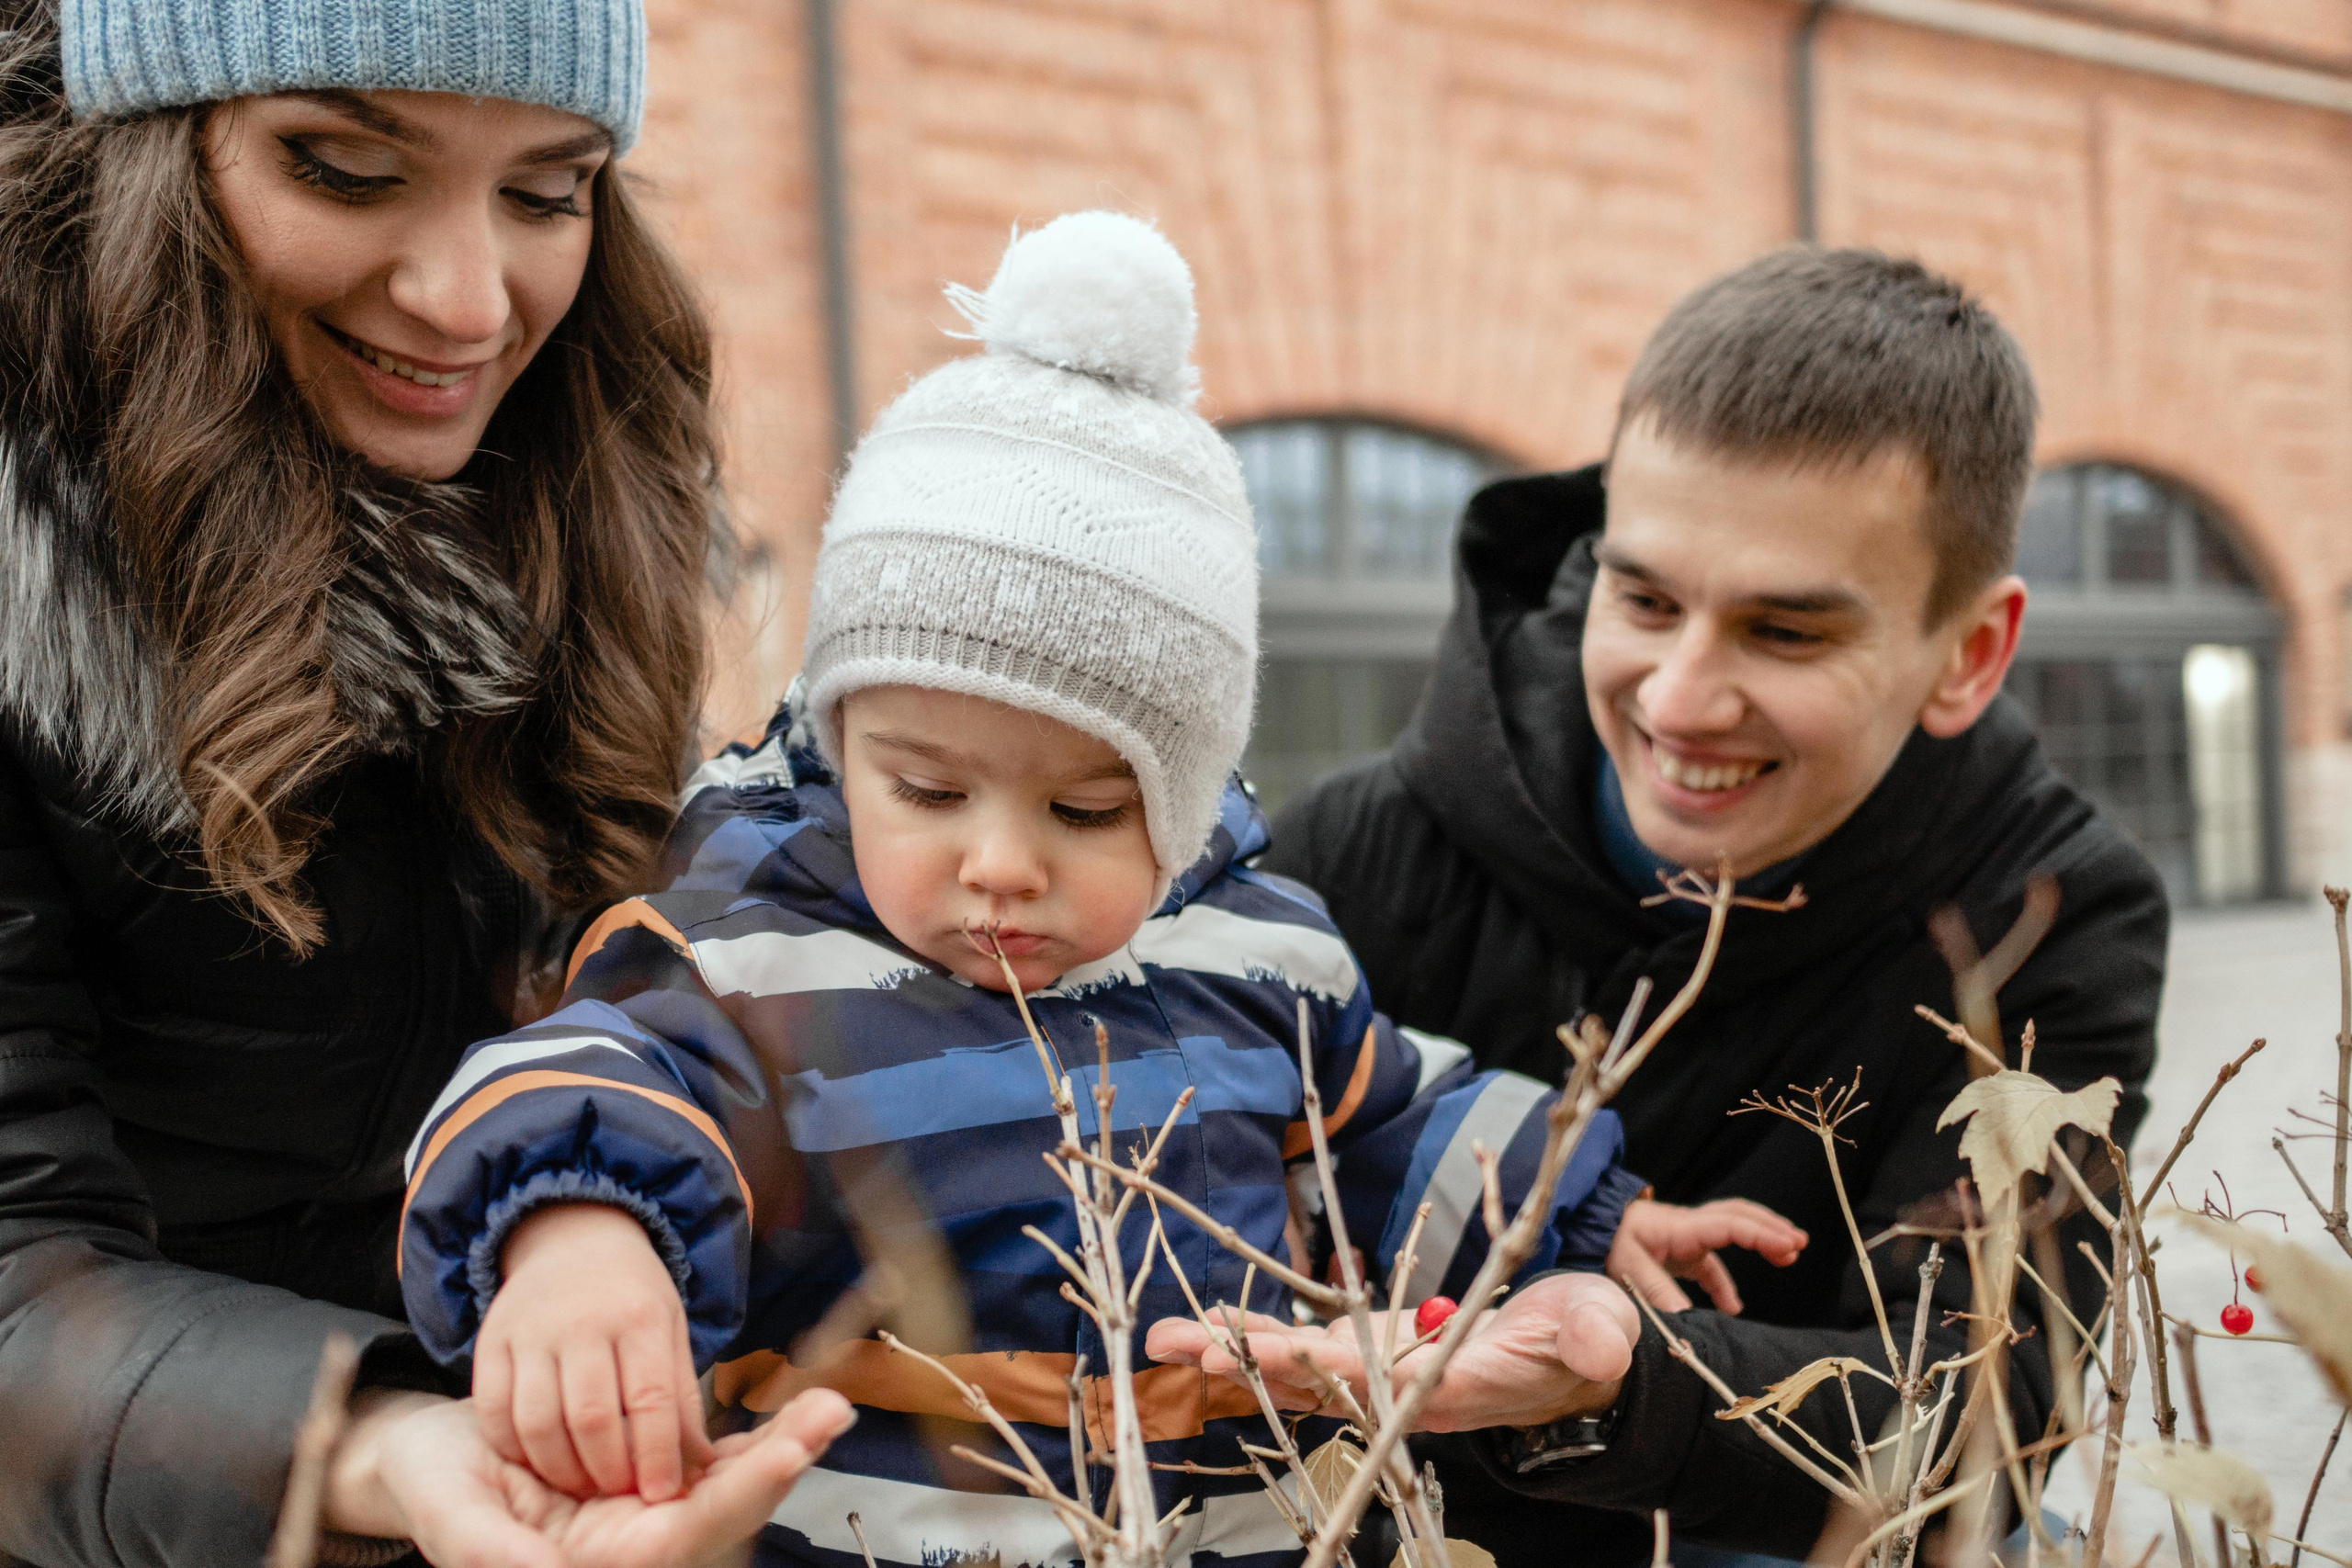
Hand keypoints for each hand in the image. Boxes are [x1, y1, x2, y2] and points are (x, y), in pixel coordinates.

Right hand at [326, 1389, 853, 1567]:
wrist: (427, 1458)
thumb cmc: (434, 1489)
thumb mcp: (454, 1518)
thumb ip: (497, 1554)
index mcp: (592, 1564)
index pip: (682, 1537)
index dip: (737, 1496)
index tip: (785, 1454)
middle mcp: (628, 1544)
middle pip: (721, 1509)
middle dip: (780, 1462)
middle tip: (832, 1415)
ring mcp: (638, 1512)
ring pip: (723, 1484)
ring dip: (779, 1445)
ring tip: (830, 1408)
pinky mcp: (641, 1479)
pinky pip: (704, 1463)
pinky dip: (745, 1440)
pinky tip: (789, 1416)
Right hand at [475, 1202, 713, 1500]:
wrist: (572, 1235)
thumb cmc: (632, 1295)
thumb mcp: (671, 1330)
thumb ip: (680, 1398)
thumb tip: (700, 1465)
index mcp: (639, 1317)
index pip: (651, 1399)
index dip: (657, 1454)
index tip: (663, 1494)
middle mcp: (583, 1322)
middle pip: (591, 1417)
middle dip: (607, 1471)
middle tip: (619, 1497)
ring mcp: (531, 1331)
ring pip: (539, 1422)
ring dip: (560, 1469)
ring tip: (581, 1487)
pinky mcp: (491, 1341)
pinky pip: (494, 1411)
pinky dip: (514, 1448)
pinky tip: (536, 1462)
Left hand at [1143, 1272, 1640, 1432]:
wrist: (1578, 1357)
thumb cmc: (1586, 1341)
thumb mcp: (1599, 1332)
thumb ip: (1594, 1339)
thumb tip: (1602, 1347)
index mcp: (1451, 1388)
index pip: (1374, 1378)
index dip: (1315, 1364)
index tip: (1260, 1352)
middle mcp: (1405, 1392)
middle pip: (1314, 1380)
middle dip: (1244, 1364)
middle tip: (1176, 1350)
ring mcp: (1385, 1373)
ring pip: (1299, 1366)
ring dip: (1233, 1352)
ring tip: (1166, 1339)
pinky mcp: (1377, 1349)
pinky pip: (1308, 1346)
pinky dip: (1260, 1334)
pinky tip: (1213, 1323)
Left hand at [1606, 1197, 1807, 1314]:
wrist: (1587, 1228)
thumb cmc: (1607, 1242)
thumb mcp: (1628, 1267)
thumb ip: (1657, 1291)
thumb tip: (1686, 1321)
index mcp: (1682, 1227)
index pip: (1731, 1225)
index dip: (1762, 1234)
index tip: (1790, 1246)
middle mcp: (1689, 1226)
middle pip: (1740, 1217)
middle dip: (1772, 1227)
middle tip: (1800, 1244)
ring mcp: (1686, 1237)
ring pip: (1732, 1231)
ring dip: (1760, 1242)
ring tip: (1787, 1258)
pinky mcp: (1679, 1250)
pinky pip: (1712, 1262)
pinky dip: (1726, 1282)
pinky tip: (1732, 1309)